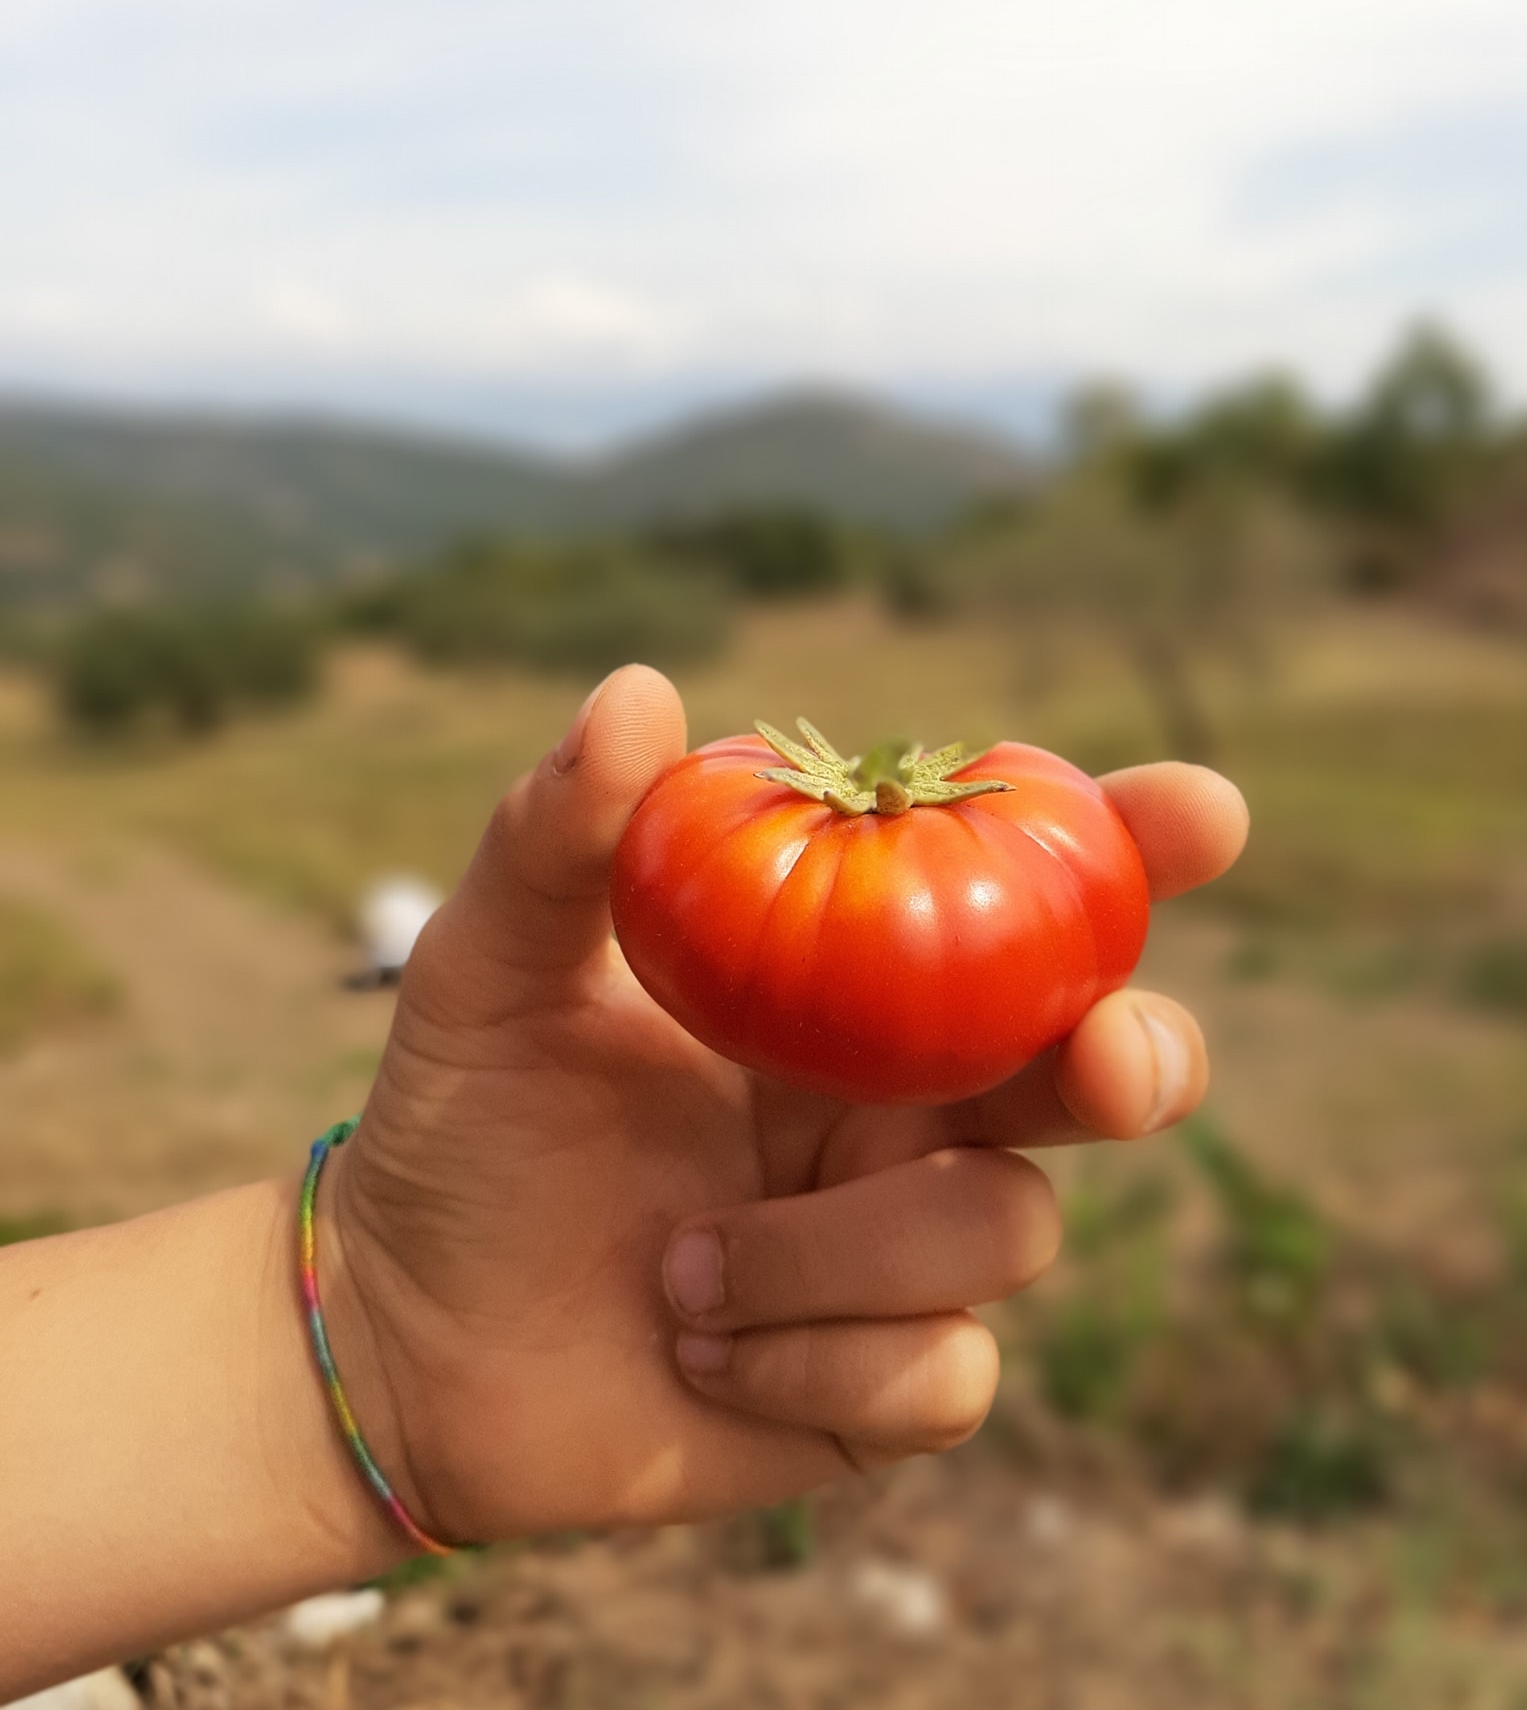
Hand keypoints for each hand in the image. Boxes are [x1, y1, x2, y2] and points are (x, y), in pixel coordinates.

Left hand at [323, 666, 1246, 1543]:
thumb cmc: (463, 1120)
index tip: (1202, 812)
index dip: (1128, 849)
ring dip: (835, 1249)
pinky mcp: (890, 1381)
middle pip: (1104, 1066)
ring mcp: (909, 1242)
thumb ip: (560, 836)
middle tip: (1105, 1054)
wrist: (409, 1332)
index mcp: (850, 983)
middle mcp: (910, 1103)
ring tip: (681, 1263)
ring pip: (1007, 1229)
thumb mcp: (490, 963)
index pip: (1019, 897)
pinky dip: (812, 1360)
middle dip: (1139, 1054)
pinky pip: (942, 1370)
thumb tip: (641, 689)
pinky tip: (698, 1346)